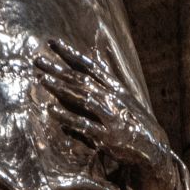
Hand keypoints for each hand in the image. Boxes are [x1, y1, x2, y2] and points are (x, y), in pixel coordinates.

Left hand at [36, 38, 174, 189]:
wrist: (152, 148)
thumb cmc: (133, 121)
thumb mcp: (124, 96)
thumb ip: (106, 79)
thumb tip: (99, 55)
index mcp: (114, 87)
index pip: (89, 65)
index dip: (70, 53)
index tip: (52, 42)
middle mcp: (112, 98)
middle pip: (81, 79)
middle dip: (58, 69)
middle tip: (37, 60)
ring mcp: (110, 116)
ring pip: (82, 98)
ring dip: (61, 88)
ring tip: (41, 80)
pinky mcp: (107, 136)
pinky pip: (84, 124)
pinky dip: (67, 117)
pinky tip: (51, 111)